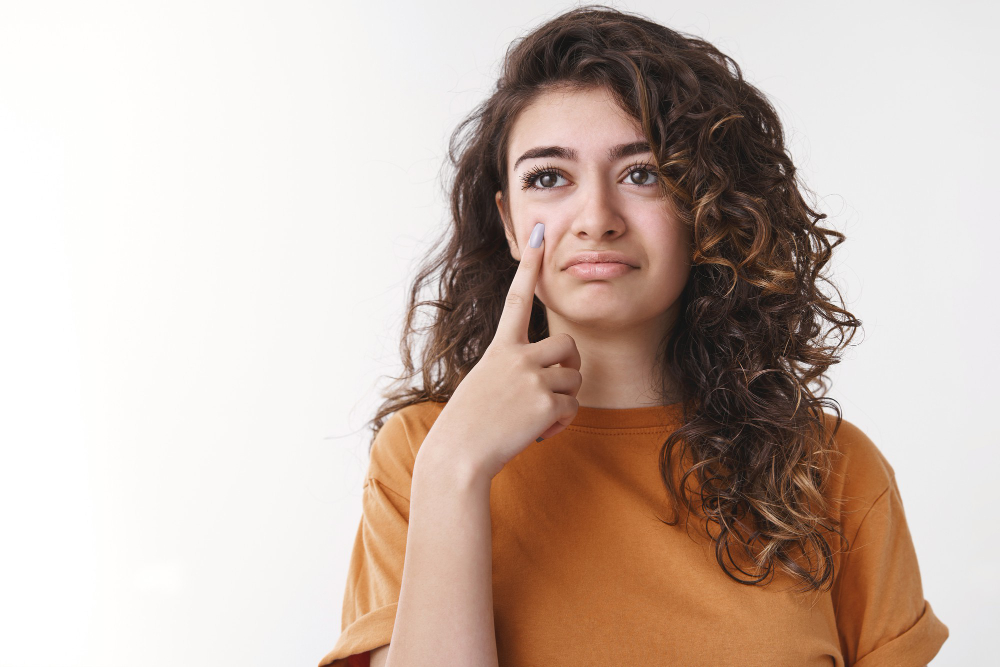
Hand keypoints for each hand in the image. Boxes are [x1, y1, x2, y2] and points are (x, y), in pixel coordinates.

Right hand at [424, 222, 581, 481]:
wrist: (459, 454)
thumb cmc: (468, 423)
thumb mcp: (485, 383)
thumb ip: (512, 369)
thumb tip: (544, 379)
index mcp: (499, 347)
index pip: (517, 297)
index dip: (530, 264)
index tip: (540, 232)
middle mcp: (517, 355)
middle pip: (569, 345)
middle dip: (568, 367)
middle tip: (549, 390)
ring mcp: (532, 377)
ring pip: (575, 378)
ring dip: (564, 399)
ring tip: (535, 416)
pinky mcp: (546, 402)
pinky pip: (573, 407)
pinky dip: (561, 423)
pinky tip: (538, 432)